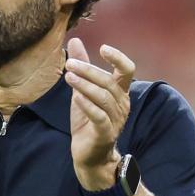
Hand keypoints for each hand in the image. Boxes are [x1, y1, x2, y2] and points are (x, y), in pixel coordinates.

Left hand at [64, 37, 135, 190]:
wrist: (89, 155)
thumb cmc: (88, 121)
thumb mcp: (83, 90)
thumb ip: (82, 66)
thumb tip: (74, 40)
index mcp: (120, 93)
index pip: (127, 70)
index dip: (118, 58)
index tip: (102, 48)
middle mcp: (122, 105)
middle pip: (109, 82)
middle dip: (89, 70)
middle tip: (70, 63)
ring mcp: (115, 120)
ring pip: (103, 98)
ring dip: (85, 85)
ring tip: (68, 76)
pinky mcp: (105, 133)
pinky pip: (99, 116)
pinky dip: (87, 105)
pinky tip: (75, 96)